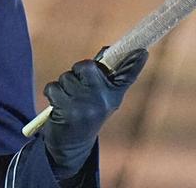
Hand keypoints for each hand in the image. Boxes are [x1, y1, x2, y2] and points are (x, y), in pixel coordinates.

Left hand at [39, 48, 146, 179]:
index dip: (135, 62)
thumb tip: (108, 49)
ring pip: (66, 77)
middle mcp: (104, 100)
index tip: (142, 51)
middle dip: (77, 72)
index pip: (127, 76)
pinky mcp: (69, 110)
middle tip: (79, 87)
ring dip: (62, 86)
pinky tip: (59, 107)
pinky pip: (53, 87)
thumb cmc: (85, 113)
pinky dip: (52, 94)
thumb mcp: (99, 98)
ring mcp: (87, 105)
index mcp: (114, 95)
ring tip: (69, 101)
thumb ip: (102, 76)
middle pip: (86, 66)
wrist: (72, 146)